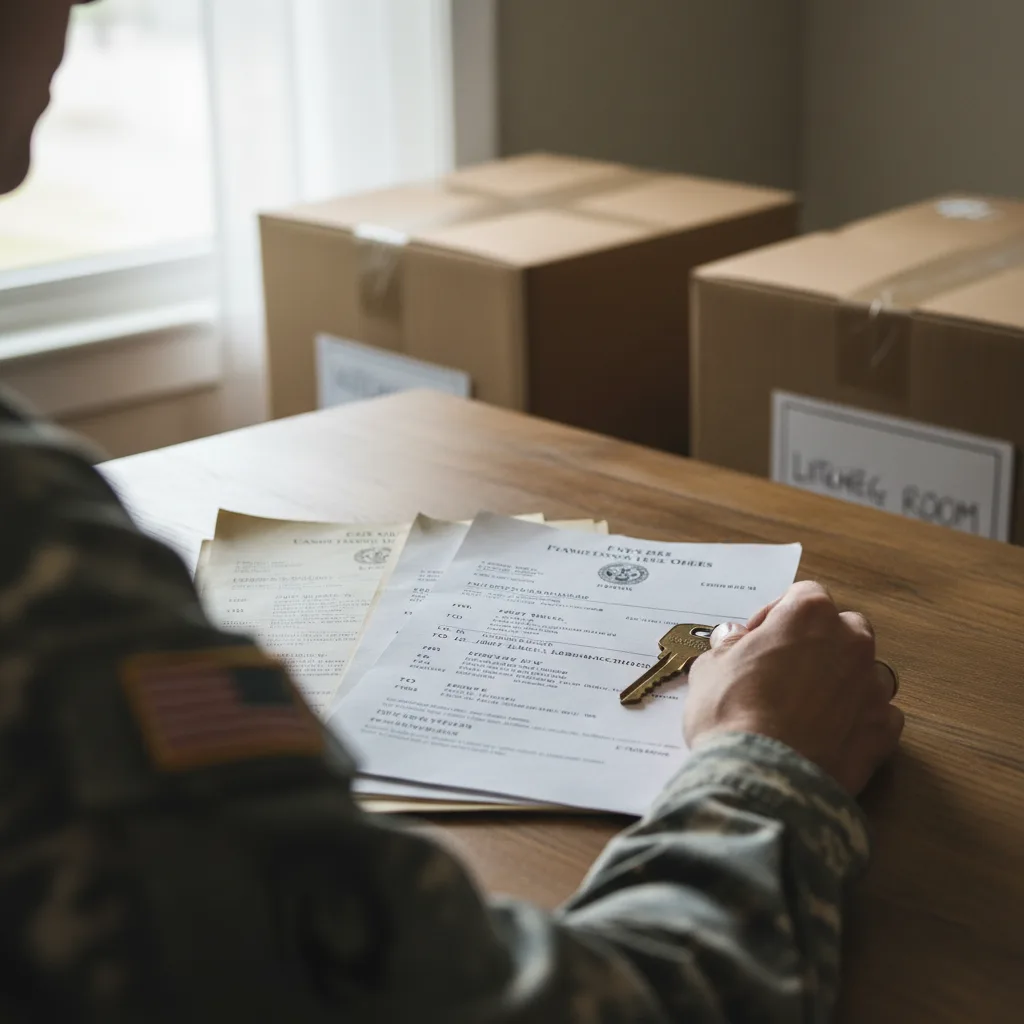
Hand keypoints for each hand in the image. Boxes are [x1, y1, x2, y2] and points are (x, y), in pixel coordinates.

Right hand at [685, 581, 903, 794]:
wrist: (763, 778)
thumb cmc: (731, 713)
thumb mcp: (711, 668)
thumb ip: (728, 646)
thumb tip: (733, 637)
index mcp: (809, 615)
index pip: (803, 595)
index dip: (776, 616)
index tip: (756, 639)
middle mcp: (850, 642)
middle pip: (843, 628)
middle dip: (819, 643)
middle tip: (784, 670)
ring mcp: (873, 687)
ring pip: (866, 671)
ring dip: (843, 681)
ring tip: (808, 708)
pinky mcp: (884, 731)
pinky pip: (879, 715)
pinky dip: (860, 721)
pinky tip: (830, 736)